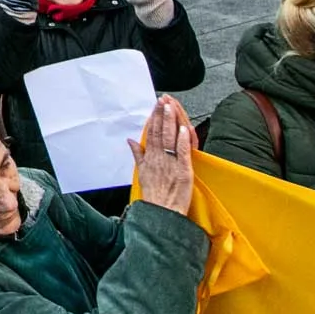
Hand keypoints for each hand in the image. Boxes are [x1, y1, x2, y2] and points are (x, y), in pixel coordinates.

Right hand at [130, 95, 194, 213]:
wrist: (161, 213)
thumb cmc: (153, 195)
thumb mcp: (141, 173)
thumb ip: (137, 154)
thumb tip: (131, 141)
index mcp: (150, 158)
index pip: (150, 133)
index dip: (153, 118)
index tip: (156, 106)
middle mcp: (159, 158)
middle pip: (159, 132)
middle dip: (161, 114)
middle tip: (162, 100)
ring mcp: (171, 163)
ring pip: (170, 138)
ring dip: (170, 121)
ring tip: (171, 107)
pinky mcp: (183, 170)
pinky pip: (183, 152)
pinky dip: (183, 140)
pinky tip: (183, 128)